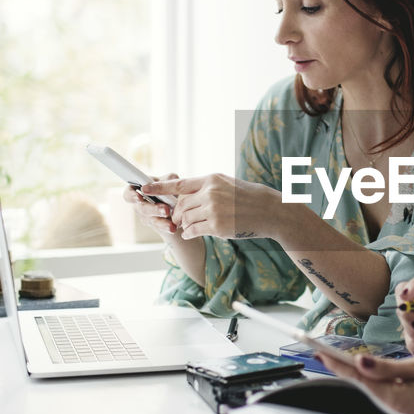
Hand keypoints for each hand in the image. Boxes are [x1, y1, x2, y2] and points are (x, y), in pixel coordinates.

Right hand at [122, 173, 178, 239]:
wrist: (178, 203)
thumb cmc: (168, 187)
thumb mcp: (169, 180)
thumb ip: (167, 179)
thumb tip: (166, 181)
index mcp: (137, 190)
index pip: (128, 194)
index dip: (132, 196)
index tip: (139, 197)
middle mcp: (139, 205)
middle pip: (142, 209)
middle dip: (154, 209)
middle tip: (166, 210)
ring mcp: (146, 217)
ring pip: (151, 220)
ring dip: (161, 222)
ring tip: (171, 224)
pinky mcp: (155, 225)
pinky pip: (159, 228)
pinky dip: (167, 228)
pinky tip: (174, 228)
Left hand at [141, 173, 280, 240]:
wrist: (270, 211)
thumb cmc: (249, 197)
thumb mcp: (226, 184)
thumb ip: (206, 187)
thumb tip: (185, 193)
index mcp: (211, 179)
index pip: (179, 184)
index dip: (159, 187)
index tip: (143, 188)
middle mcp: (210, 193)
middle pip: (180, 205)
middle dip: (175, 214)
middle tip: (176, 219)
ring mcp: (213, 210)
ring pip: (185, 219)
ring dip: (183, 224)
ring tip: (189, 226)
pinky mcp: (217, 227)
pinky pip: (193, 231)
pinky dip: (189, 233)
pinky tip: (192, 233)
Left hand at [320, 350, 413, 413]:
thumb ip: (387, 368)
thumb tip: (360, 363)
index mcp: (396, 397)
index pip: (359, 377)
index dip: (337, 363)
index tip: (319, 352)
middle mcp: (395, 407)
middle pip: (362, 383)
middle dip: (342, 367)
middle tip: (321, 352)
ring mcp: (400, 409)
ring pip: (372, 387)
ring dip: (356, 373)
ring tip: (336, 358)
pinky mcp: (407, 407)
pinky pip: (384, 391)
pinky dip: (372, 379)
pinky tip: (364, 369)